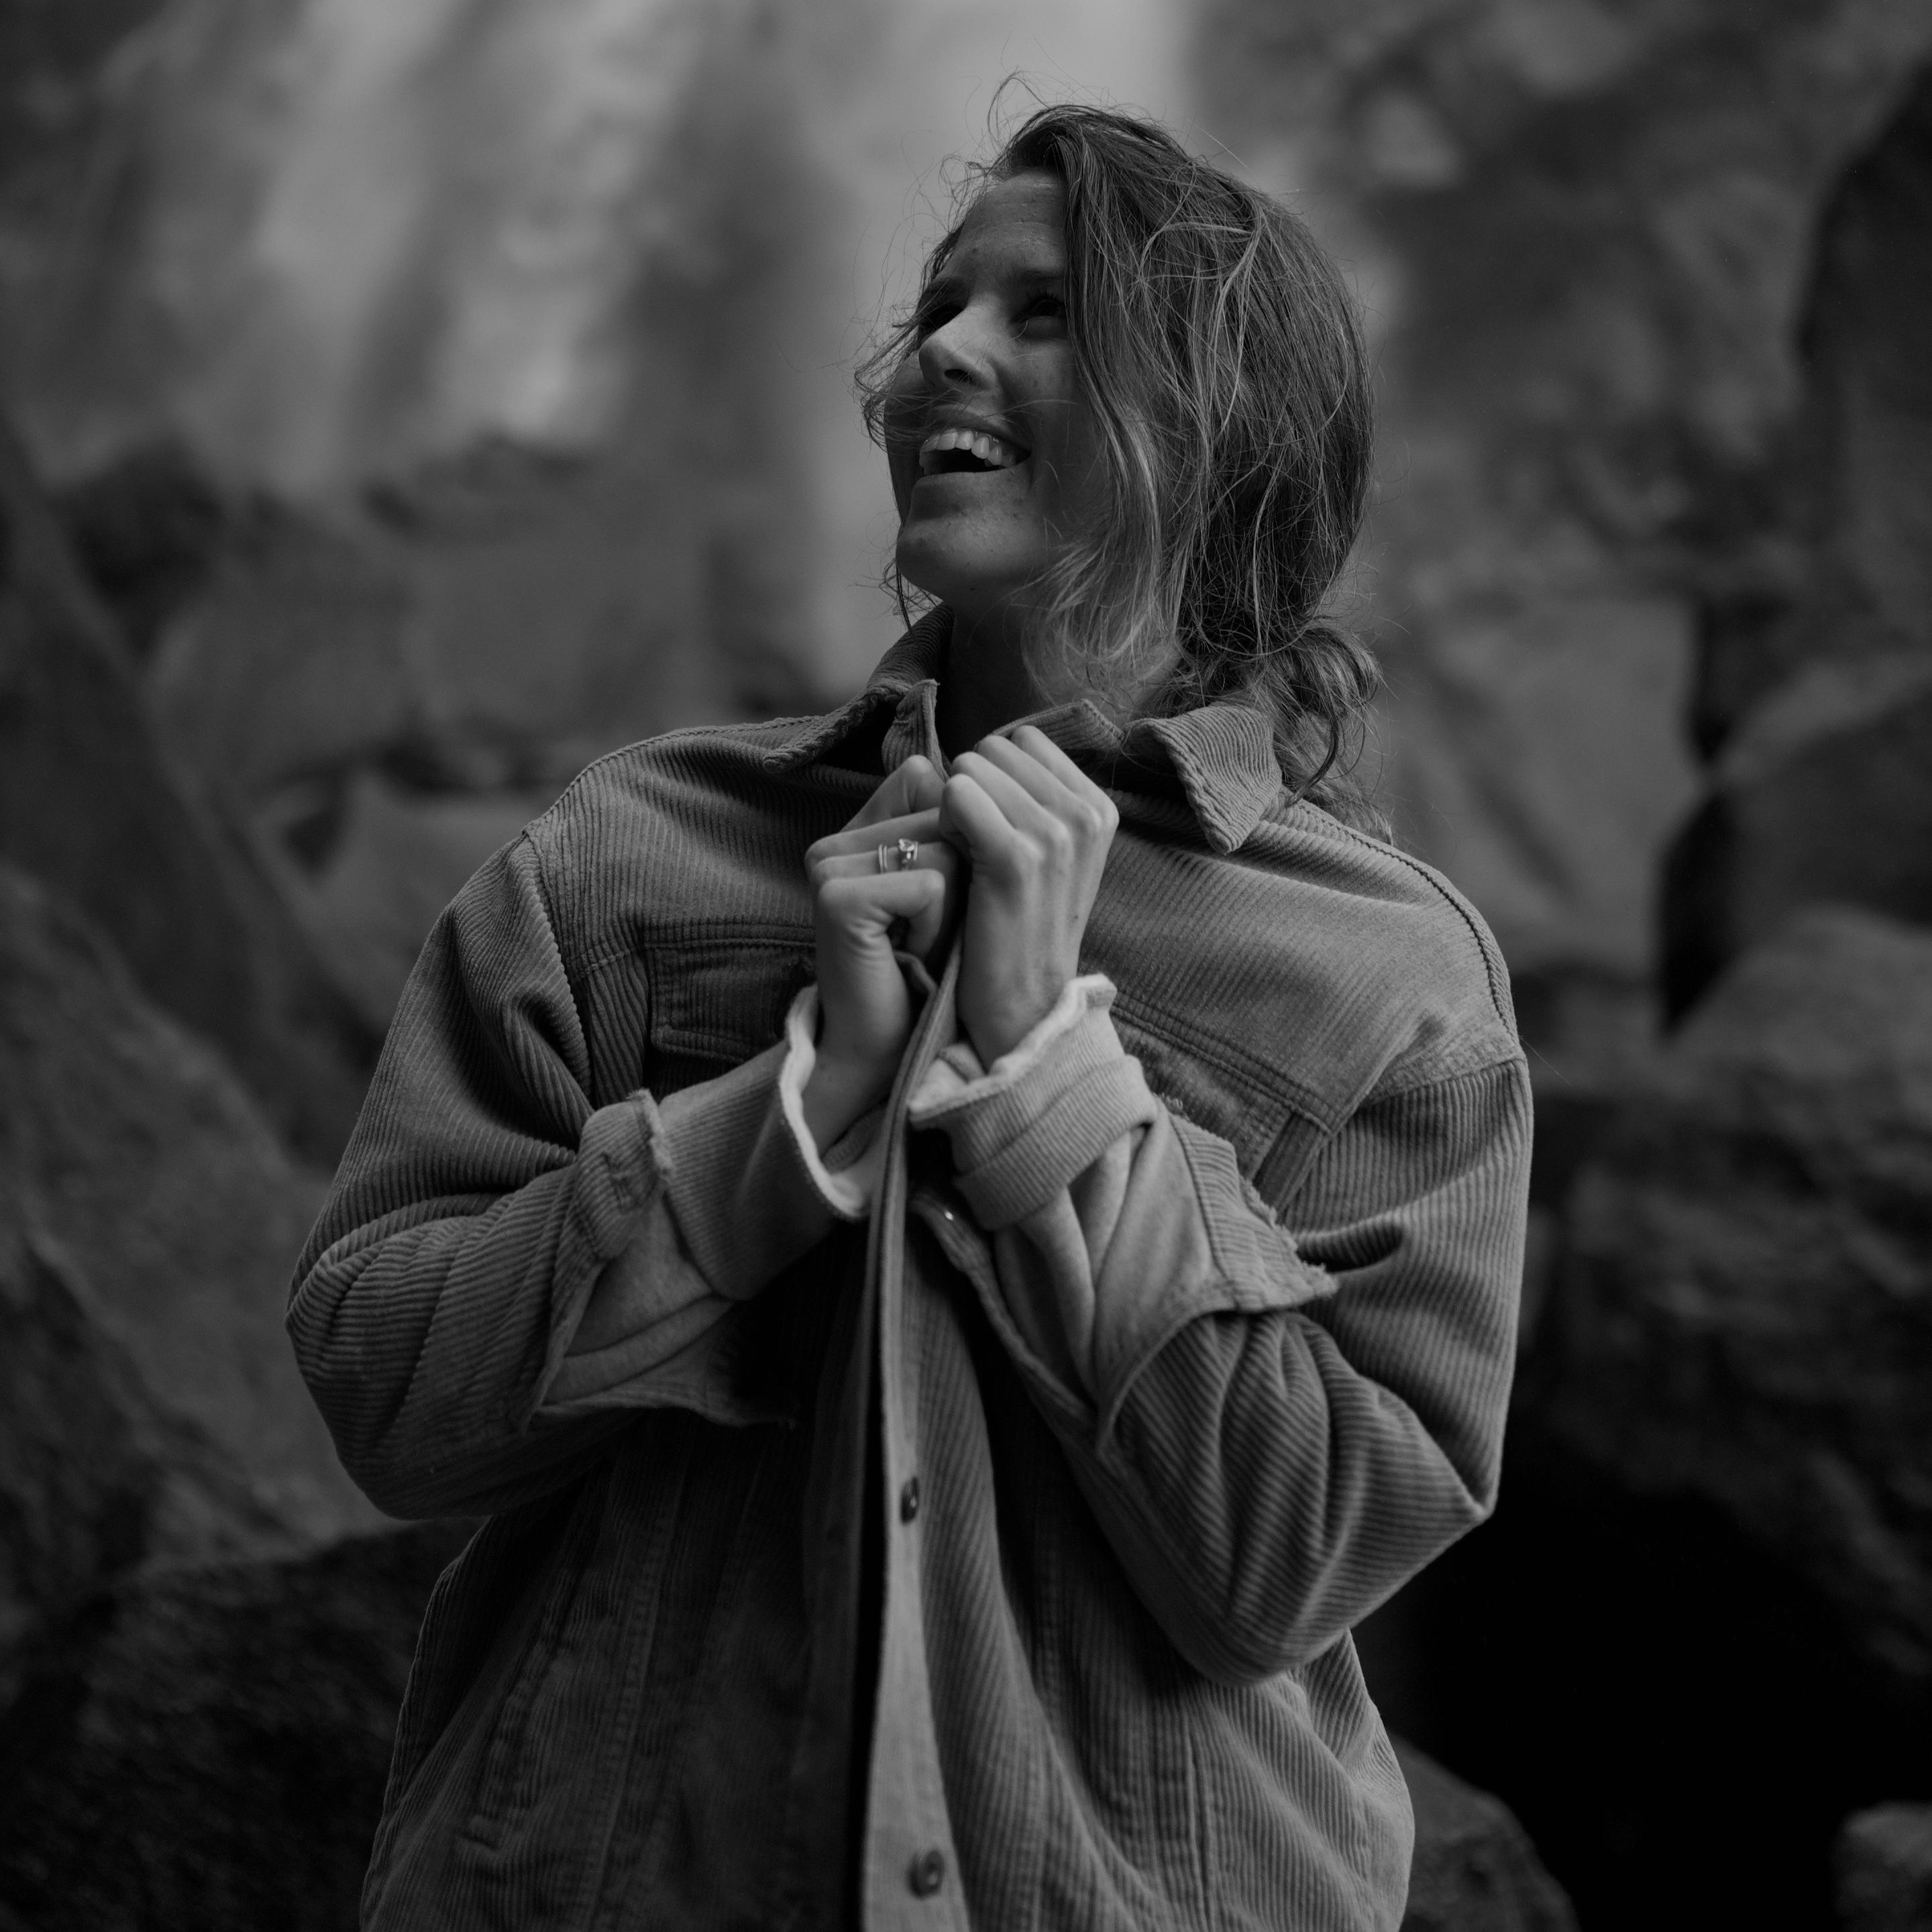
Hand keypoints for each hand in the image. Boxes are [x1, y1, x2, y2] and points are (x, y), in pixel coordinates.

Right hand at [801, 757, 962, 1147]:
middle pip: (946, 812)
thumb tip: (999, 782)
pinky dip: (936, 926)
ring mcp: (829, 863)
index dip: (960, 844)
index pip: (933, 782)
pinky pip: (930, 884)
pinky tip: (911, 954)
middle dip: (962, 878)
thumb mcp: (948, 887)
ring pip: (945, 845)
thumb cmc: (928, 966)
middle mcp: (835, 838)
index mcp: (857, 827)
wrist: (887, 1044)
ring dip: (953, 905)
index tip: (935, 902)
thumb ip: (956, 829)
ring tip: (921, 942)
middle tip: (929, 930)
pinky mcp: (837, 895)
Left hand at [939, 726, 1118, 1064]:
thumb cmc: (1021, 928)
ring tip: (965, 858)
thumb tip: (996, 746)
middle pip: (995, 747)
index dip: (996, 778)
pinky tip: (951, 860)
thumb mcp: (1052, 859)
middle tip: (975, 846)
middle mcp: (1085, 814)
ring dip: (954, 807)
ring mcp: (1055, 834)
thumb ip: (1037, 800)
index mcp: (1099, 808)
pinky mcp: (1015, 857)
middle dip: (974, 787)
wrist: (1022, 1008)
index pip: (1024, 741)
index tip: (996, 829)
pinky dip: (941, 820)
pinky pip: (957, 793)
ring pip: (971, 767)